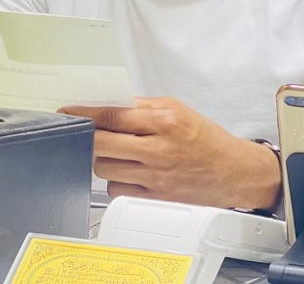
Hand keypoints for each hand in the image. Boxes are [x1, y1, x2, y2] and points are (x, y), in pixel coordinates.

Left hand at [59, 97, 280, 209]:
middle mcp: (158, 150)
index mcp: (164, 122)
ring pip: (105, 169)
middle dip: (87, 137)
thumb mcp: (178, 109)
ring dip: (101, 158)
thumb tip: (110, 105)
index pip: (112, 116)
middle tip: (82, 133)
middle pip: (102, 144)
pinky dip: (115, 180)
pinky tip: (126, 171)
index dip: (84, 114)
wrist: (234, 172)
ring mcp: (155, 177)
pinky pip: (118, 190)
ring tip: (111, 151)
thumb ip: (143, 107)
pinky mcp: (155, 198)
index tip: (69, 113)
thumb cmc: (207, 139)